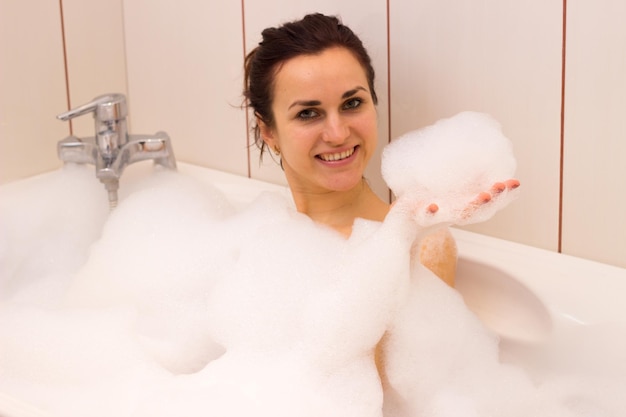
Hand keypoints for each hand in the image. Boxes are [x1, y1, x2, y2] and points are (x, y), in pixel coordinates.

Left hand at [395, 178, 520, 228]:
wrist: (401, 223)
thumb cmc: (429, 205)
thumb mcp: (452, 192)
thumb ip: (469, 181)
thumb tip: (487, 161)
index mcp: (463, 206)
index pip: (488, 201)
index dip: (503, 194)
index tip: (516, 182)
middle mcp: (453, 214)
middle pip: (477, 208)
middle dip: (493, 198)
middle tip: (503, 186)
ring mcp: (436, 216)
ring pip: (456, 213)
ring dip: (471, 206)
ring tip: (484, 196)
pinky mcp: (416, 216)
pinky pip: (424, 215)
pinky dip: (430, 211)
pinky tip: (433, 206)